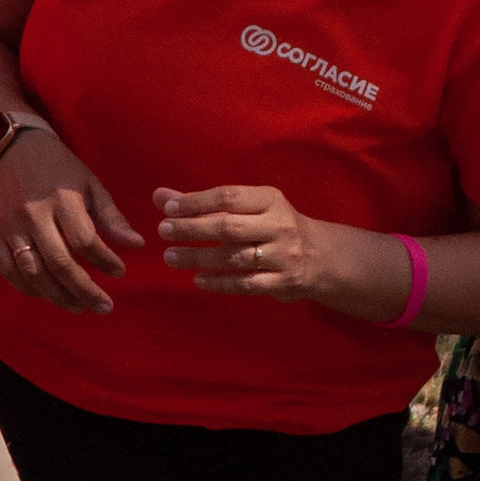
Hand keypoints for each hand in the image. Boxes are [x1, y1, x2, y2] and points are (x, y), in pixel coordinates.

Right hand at [0, 124, 141, 314]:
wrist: (12, 151)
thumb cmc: (59, 170)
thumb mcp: (89, 185)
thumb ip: (111, 217)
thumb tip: (137, 245)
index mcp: (61, 199)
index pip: (85, 240)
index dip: (105, 261)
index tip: (120, 272)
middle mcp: (34, 215)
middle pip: (60, 264)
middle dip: (85, 291)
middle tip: (104, 306)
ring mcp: (10, 228)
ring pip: (34, 273)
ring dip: (59, 296)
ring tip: (80, 308)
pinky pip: (10, 272)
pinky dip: (31, 289)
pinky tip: (50, 295)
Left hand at [154, 181, 333, 301]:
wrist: (321, 257)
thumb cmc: (273, 226)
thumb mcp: (249, 208)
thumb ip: (204, 204)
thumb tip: (159, 196)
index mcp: (270, 199)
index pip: (228, 197)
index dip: (196, 202)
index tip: (168, 208)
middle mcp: (279, 225)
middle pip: (229, 227)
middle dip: (193, 229)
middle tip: (164, 231)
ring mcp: (283, 255)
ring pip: (234, 258)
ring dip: (199, 258)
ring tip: (171, 257)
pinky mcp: (283, 282)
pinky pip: (245, 284)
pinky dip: (219, 283)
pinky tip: (198, 280)